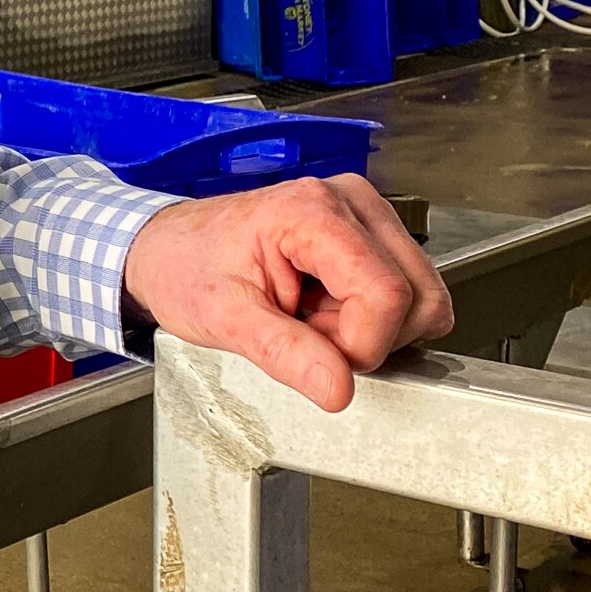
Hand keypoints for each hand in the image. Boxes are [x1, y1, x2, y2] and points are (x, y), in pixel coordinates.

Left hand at [119, 174, 453, 412]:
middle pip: (418, 296)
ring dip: (371, 329)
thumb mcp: (224, 318)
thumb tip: (338, 389)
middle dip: (369, 337)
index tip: (320, 357)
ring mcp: (366, 214)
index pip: (387, 294)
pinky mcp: (371, 232)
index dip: (363, 345)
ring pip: (421, 298)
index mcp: (312, 212)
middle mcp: (350, 202)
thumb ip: (283, 354)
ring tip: (310, 317)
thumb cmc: (187, 268)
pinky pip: (408, 293)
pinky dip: (372, 318)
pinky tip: (324, 309)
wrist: (169, 248)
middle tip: (308, 331)